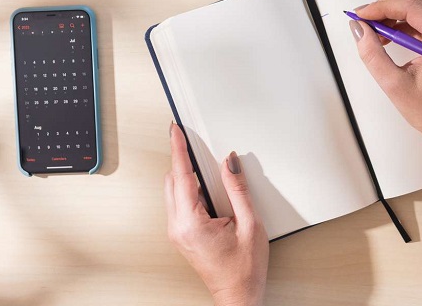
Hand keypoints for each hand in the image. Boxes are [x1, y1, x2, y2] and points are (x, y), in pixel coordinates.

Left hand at [165, 123, 268, 305]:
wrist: (239, 295)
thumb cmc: (244, 269)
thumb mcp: (250, 223)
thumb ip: (238, 189)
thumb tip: (229, 163)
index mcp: (191, 224)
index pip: (182, 176)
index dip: (178, 150)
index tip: (175, 132)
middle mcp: (178, 228)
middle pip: (172, 181)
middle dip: (181, 159)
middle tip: (188, 139)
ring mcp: (178, 232)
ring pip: (174, 191)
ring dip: (186, 174)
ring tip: (201, 160)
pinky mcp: (182, 235)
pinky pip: (180, 203)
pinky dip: (189, 188)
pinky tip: (204, 185)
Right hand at [351, 0, 421, 153]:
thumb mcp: (394, 84)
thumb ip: (372, 53)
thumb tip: (358, 28)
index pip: (412, 7)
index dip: (382, 7)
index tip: (360, 15)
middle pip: (417, 2)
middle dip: (386, 7)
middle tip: (363, 20)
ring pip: (421, 8)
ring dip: (395, 14)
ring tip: (374, 31)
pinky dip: (406, 24)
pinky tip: (390, 37)